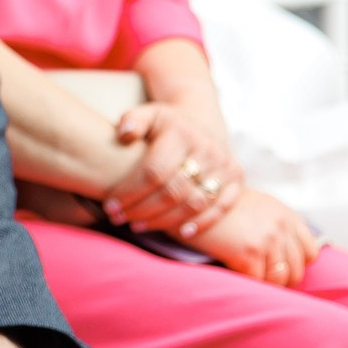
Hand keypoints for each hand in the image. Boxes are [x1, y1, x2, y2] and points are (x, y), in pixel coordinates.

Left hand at [103, 102, 240, 238]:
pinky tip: (181, 233)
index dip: (130, 192)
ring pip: (194, 203)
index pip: (153, 171)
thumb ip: (132, 120)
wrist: (200, 122)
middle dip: (142, 210)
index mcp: (181, 133)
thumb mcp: (147, 114)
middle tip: (119, 219)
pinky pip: (221, 207)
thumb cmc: (164, 125)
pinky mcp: (237, 179)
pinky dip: (202, 223)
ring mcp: (225, 165)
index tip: (110, 206)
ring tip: (138, 226)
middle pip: (173, 191)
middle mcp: (207, 149)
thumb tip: (124, 133)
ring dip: (165, 221)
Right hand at [192, 187, 320, 287]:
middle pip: (296, 270)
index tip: (279, 267)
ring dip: (264, 283)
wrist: (191, 195)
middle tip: (261, 278)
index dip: (295, 264)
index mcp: (286, 215)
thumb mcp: (256, 205)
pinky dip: (247, 283)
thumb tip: (284, 255)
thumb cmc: (218, 204)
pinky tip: (234, 273)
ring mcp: (267, 240)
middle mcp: (281, 227)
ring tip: (247, 278)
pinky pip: (257, 281)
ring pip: (279, 279)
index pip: (310, 252)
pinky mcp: (249, 253)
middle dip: (280, 278)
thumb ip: (275, 224)